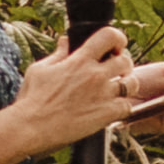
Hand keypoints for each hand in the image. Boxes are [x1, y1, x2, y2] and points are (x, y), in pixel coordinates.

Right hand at [26, 28, 147, 138]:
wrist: (30, 127)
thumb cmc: (31, 99)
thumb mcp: (40, 70)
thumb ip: (59, 54)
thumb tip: (66, 40)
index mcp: (79, 61)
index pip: (109, 36)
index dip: (117, 39)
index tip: (114, 47)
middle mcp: (95, 75)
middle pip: (126, 60)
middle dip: (123, 63)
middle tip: (114, 71)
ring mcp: (103, 94)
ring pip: (132, 83)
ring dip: (127, 84)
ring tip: (116, 89)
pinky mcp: (107, 114)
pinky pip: (127, 106)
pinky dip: (122, 107)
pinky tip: (110, 108)